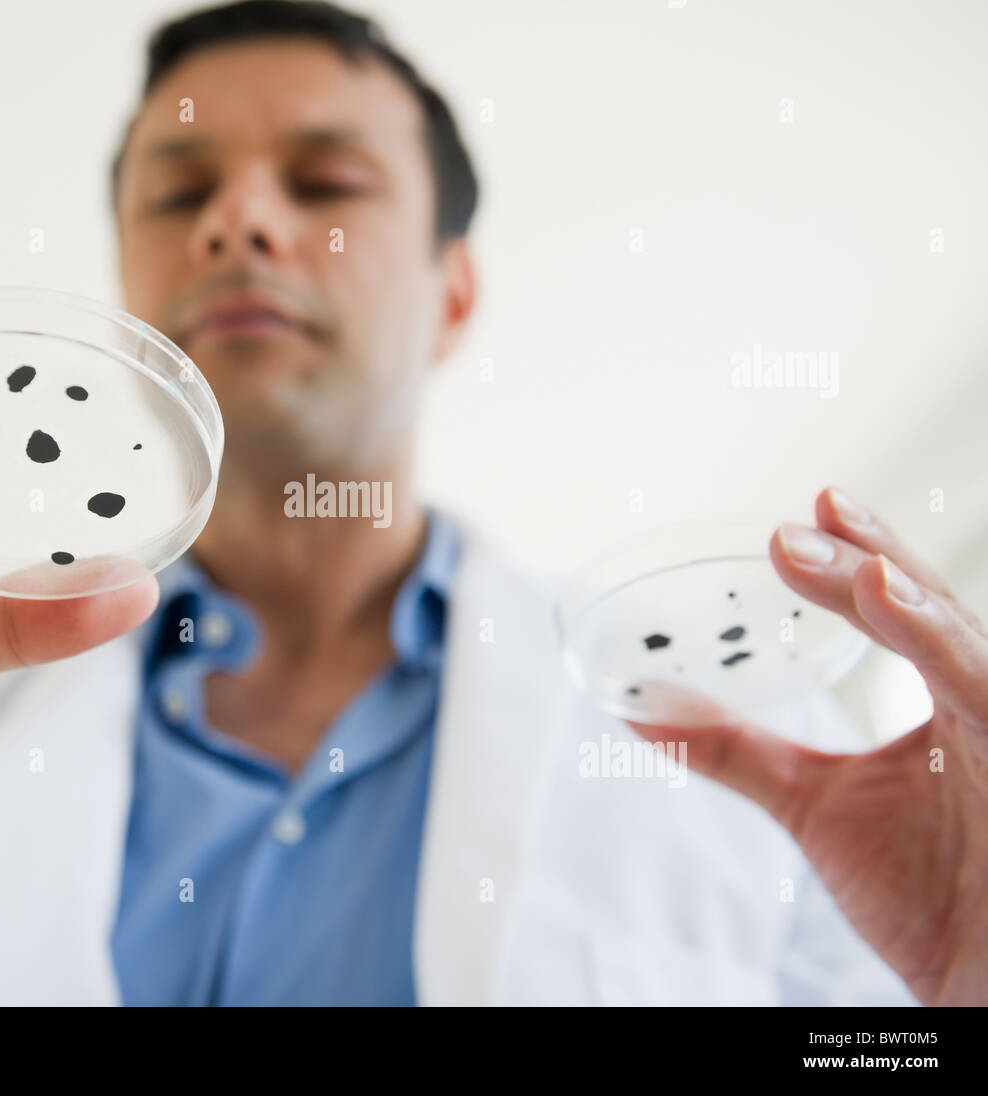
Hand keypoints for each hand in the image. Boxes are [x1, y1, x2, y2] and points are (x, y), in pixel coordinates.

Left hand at [623, 486, 987, 1005]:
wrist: (985, 987)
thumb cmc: (928, 894)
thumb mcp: (816, 806)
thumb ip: (738, 752)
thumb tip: (643, 708)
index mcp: (949, 701)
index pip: (906, 610)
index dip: (865, 555)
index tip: (812, 507)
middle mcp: (984, 706)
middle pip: (937, 613)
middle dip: (874, 563)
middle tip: (811, 517)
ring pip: (974, 653)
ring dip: (916, 608)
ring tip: (861, 569)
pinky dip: (957, 662)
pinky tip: (904, 616)